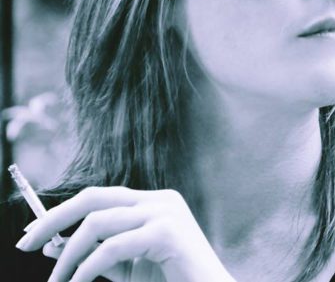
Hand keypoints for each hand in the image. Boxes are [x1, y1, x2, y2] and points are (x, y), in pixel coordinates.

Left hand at [15, 186, 235, 281]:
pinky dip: (87, 268)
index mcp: (154, 203)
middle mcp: (161, 200)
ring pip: (99, 223)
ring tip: (57, 280)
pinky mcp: (168, 232)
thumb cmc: (172, 280)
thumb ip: (95, 254)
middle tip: (26, 243)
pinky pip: (112, 247)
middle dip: (55, 219)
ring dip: (69, 254)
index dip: (63, 211)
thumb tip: (50, 246)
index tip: (33, 232)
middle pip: (95, 198)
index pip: (100, 197)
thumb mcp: (127, 267)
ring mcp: (166, 212)